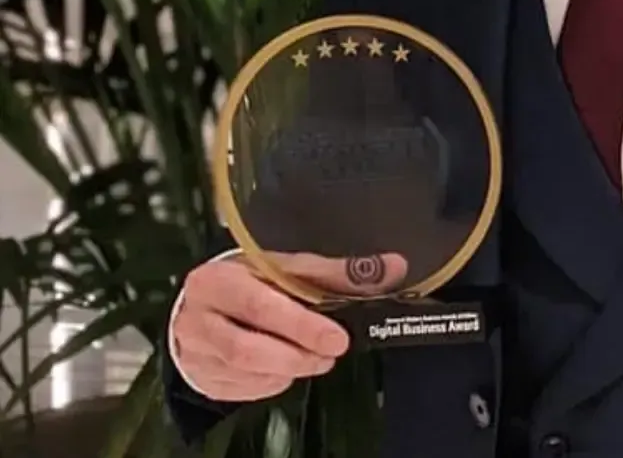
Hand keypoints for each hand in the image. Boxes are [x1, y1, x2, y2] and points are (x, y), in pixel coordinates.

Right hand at [172, 254, 356, 401]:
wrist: (200, 307)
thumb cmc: (247, 281)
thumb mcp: (284, 268)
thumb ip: (335, 272)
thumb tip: (392, 267)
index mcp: (219, 278)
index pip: (261, 304)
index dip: (302, 325)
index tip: (337, 338)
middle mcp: (199, 315)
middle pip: (248, 346)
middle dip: (297, 353)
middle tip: (331, 353)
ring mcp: (194, 350)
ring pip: (245, 370)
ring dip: (289, 369)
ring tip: (316, 360)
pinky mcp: (200, 377)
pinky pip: (241, 389)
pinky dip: (270, 382)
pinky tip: (286, 370)